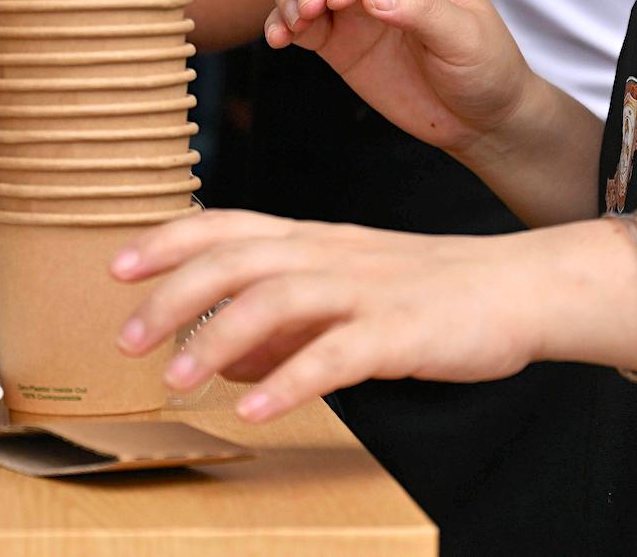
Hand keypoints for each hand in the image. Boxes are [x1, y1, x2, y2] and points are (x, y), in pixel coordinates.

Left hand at [111, 211, 545, 421]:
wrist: (519, 289)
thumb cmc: (428, 295)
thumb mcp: (344, 299)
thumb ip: (281, 328)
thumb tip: (220, 364)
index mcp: (313, 241)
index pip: (227, 227)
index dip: (167, 241)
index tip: (116, 266)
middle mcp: (330, 255)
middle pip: (236, 260)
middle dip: (172, 296)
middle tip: (127, 339)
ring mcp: (365, 290)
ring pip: (276, 300)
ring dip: (216, 338)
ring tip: (175, 380)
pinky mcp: (400, 331)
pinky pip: (336, 355)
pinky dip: (289, 381)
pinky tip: (255, 409)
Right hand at [264, 0, 534, 160]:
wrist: (479, 119)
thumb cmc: (485, 68)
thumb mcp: (465, 38)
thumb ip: (422, 12)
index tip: (341, 0)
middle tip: (308, 11)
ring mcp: (355, 6)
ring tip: (292, 26)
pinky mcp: (337, 39)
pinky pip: (298, 20)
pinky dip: (280, 23)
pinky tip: (278, 39)